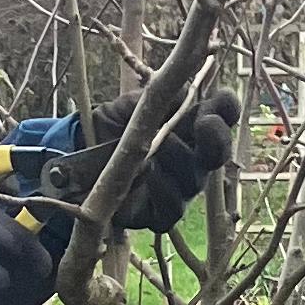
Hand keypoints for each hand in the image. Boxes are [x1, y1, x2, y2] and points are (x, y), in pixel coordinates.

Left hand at [48, 78, 240, 232]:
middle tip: (204, 123)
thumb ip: (154, 97)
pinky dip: (160, 187)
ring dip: (177, 158)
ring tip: (156, 147)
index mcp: (190, 126)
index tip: (218, 100)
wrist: (78, 159)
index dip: (226, 108)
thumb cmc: (109, 129)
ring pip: (195, 178)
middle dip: (216, 136)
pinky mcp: (163, 214)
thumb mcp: (126, 105)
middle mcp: (192, 158)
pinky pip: (174, 205)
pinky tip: (145, 173)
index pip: (222, 115)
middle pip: (219, 151)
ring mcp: (180, 188)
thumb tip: (181, 90)